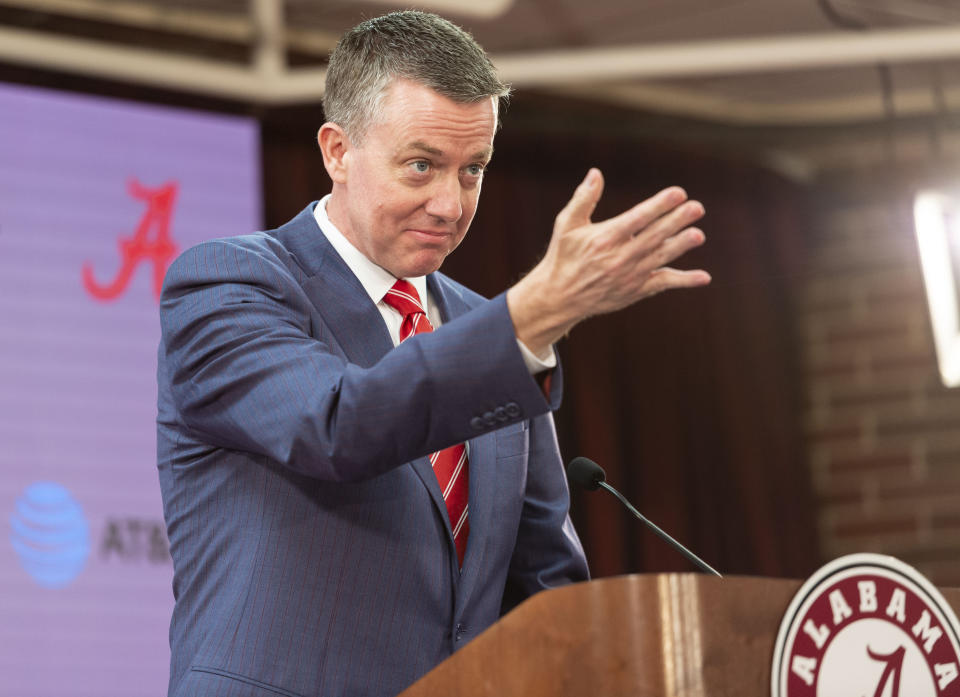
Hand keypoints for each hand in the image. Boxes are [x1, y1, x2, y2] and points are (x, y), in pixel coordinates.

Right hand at [507, 168, 710, 354]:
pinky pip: (663, 284)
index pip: (637, 218)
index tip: (679, 193)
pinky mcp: (635, 291)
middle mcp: (619, 258)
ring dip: (681, 246)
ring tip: (699, 235)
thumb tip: (596, 173)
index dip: (659, 205)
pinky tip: (704, 277)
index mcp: (604, 238)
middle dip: (677, 221)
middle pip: (653, 237)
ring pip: (660, 258)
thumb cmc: (563, 256)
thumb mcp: (566, 225)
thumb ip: (583, 198)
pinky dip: (684, 281)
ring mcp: (629, 276)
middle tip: (697, 208)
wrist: (559, 297)